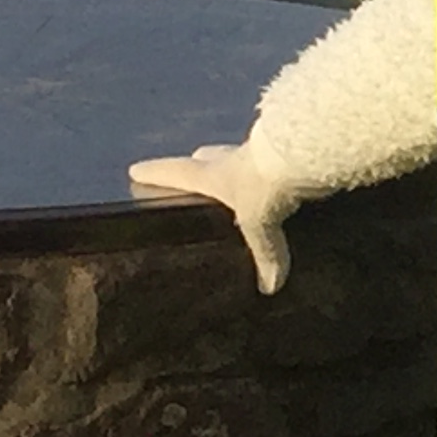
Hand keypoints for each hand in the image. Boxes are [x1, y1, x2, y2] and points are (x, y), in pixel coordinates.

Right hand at [128, 143, 292, 293]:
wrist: (301, 153)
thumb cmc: (264, 186)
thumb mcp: (259, 223)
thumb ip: (264, 253)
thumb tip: (270, 285)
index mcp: (214, 175)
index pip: (178, 173)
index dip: (157, 174)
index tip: (135, 170)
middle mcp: (233, 159)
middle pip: (210, 158)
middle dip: (201, 162)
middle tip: (196, 163)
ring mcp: (260, 151)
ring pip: (242, 156)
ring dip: (240, 163)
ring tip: (243, 177)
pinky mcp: (285, 150)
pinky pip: (274, 161)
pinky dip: (274, 170)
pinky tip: (283, 179)